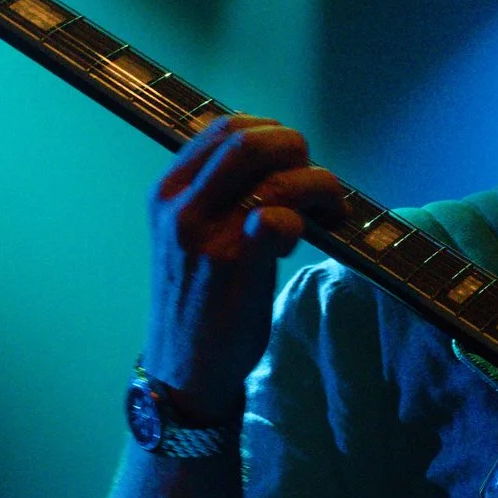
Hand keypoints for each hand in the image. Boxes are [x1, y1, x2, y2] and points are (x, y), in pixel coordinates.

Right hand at [142, 115, 344, 421]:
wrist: (183, 368)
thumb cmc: (198, 300)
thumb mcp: (190, 235)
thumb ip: (218, 195)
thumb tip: (279, 160)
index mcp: (168, 191)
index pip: (224, 128)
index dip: (271, 132)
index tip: (291, 161)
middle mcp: (181, 206)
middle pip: (250, 140)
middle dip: (297, 151)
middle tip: (314, 181)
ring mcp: (205, 233)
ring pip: (275, 174)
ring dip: (318, 185)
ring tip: (329, 210)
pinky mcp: (234, 263)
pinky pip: (281, 216)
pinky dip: (308, 218)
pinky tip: (310, 237)